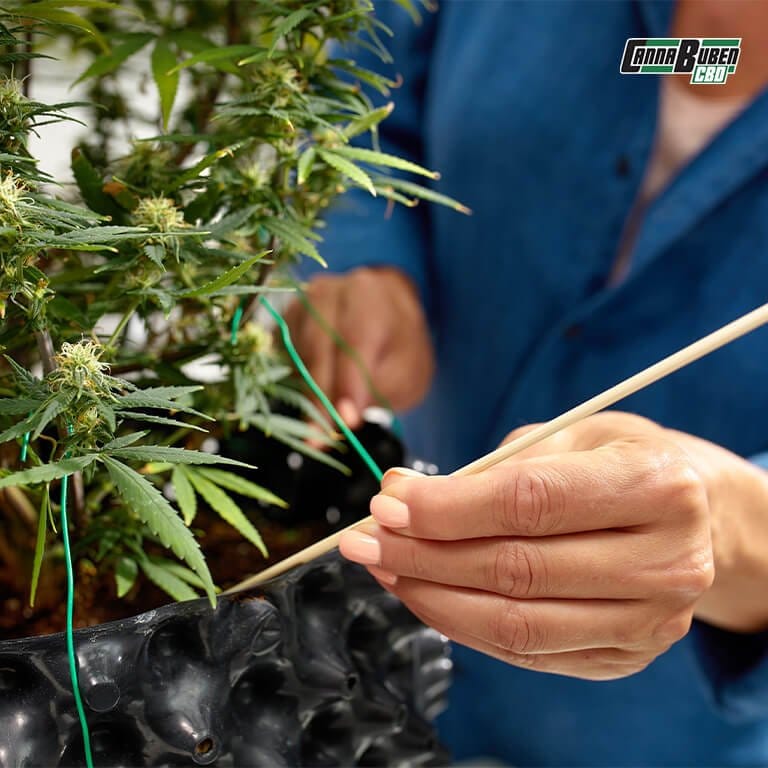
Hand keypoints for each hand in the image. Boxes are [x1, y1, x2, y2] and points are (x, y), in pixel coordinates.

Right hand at [284, 267, 433, 427]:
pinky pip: (281, 354)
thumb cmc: (397, 347)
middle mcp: (329, 291)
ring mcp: (301, 303)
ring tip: (317, 426)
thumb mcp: (405, 371)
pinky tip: (307, 401)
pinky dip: (293, 381)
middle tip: (320, 437)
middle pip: (317, 345)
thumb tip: (345, 416)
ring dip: (304, 392)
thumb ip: (380, 389)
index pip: (353, 340)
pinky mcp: (284, 320)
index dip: (347, 384)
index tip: (345, 421)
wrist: (384, 316)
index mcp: (368, 294)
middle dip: (320, 396)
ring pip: (295, 352)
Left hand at [340, 412, 767, 679]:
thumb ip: (488, 467)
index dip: (447, 507)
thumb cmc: (623, 462)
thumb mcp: (569, 435)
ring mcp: (649, 622)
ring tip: (383, 568)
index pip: (530, 503)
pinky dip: (463, 624)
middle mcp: (665, 563)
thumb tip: (400, 494)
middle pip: (516, 569)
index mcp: (656, 487)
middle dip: (423, 555)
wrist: (694, 517)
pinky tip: (425, 594)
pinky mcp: (625, 656)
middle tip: (364, 539)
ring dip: (432, 597)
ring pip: (516, 624)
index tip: (387, 504)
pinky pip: (527, 652)